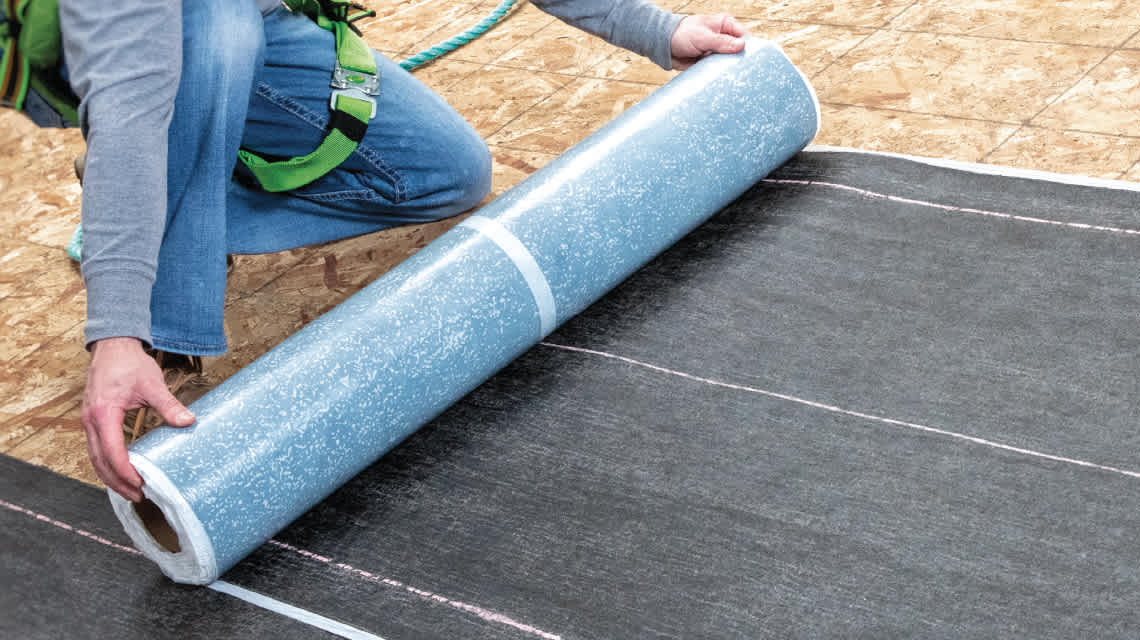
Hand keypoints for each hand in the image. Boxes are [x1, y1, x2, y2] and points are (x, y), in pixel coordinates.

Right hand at [82, 337, 194, 501]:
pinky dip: (106, 463)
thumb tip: (188, 421)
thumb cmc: (129, 363)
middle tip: (138, 496)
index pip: (112, 452)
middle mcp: (90, 420)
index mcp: (103, 414)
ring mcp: (88, 420)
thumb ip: (169, 405)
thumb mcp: (152, 384)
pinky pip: (95, 448)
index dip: (126, 472)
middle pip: (99, 461)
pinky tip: (121, 470)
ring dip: (110, 476)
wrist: (113, 345)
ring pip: (94, 457)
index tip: (141, 485)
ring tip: (130, 490)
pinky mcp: (92, 419)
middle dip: (117, 482)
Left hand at [670, 14, 748, 69]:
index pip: (743, 36)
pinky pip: (718, 69)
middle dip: (738, 59)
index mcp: (724, 25)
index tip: (750, 58)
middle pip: (738, 50)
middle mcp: (723, 37)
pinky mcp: (709, 62)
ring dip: (727, 67)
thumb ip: (722, 42)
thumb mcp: (703, 37)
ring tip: (728, 73)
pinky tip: (720, 78)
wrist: (664, 45)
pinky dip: (718, 73)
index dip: (748, 47)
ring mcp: (716, 50)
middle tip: (740, 69)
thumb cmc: (681, 34)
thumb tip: (741, 46)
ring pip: (729, 61)